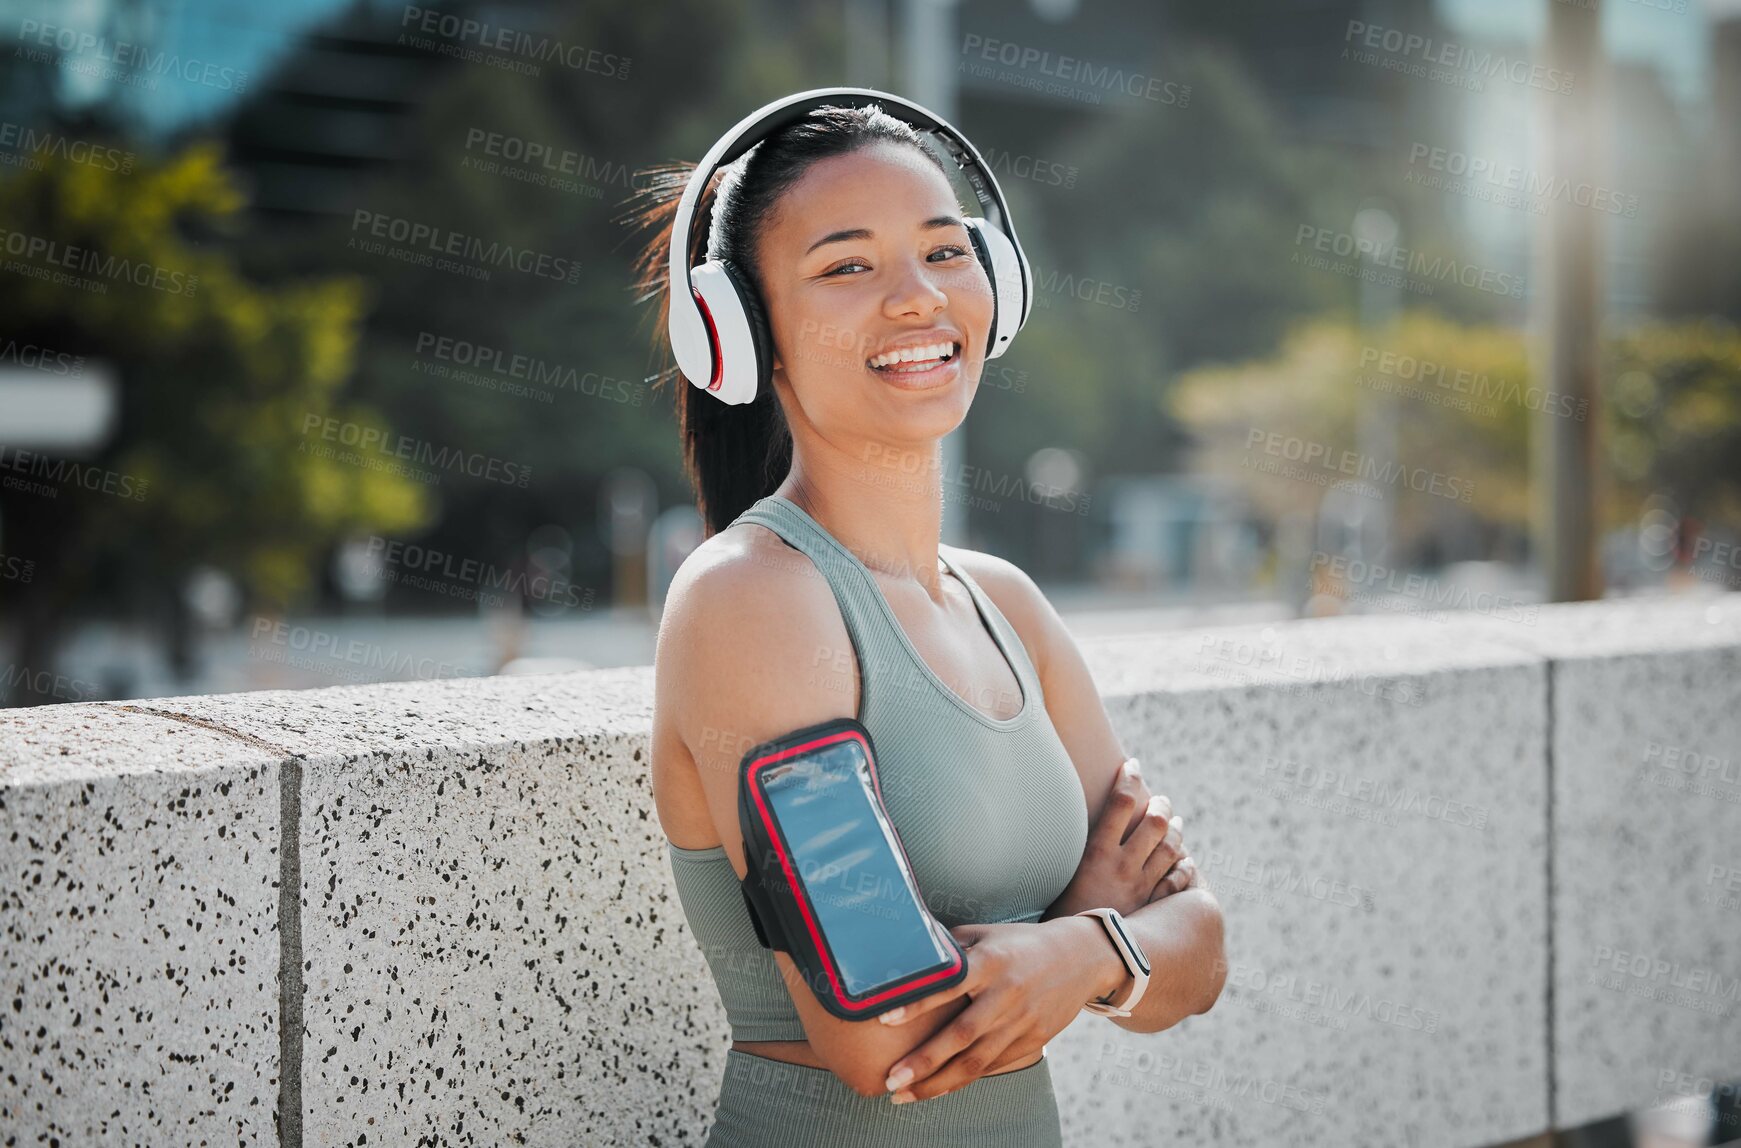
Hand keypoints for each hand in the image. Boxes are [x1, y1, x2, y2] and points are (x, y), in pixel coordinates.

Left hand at [876, 920, 1093, 1104]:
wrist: (1081, 957)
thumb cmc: (1021, 942)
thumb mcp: (988, 934)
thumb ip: (951, 947)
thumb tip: (906, 954)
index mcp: (991, 962)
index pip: (948, 984)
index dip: (917, 1003)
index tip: (884, 1019)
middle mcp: (1007, 994)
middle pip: (961, 1036)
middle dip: (923, 1061)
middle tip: (890, 1080)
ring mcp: (1022, 1021)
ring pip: (976, 1061)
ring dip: (937, 1083)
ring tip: (903, 1095)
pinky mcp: (1033, 1040)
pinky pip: (993, 1065)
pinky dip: (963, 1081)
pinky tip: (936, 1090)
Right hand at [1047, 758, 1194, 918]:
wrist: (1070, 954)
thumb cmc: (1054, 912)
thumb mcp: (1053, 873)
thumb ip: (1063, 847)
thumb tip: (1050, 819)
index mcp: (1097, 852)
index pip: (1120, 802)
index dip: (1129, 778)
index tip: (1133, 765)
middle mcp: (1123, 865)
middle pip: (1154, 822)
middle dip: (1161, 805)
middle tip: (1161, 798)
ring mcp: (1140, 887)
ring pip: (1170, 849)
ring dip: (1176, 831)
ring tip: (1177, 820)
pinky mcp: (1150, 907)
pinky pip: (1175, 883)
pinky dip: (1184, 869)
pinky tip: (1186, 861)